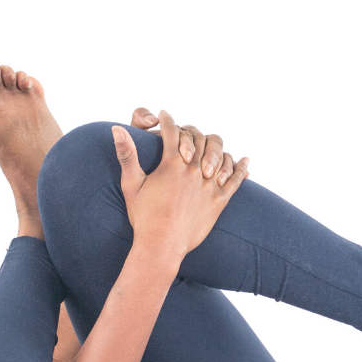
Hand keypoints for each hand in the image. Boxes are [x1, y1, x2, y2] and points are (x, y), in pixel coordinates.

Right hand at [111, 110, 248, 261]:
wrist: (161, 246)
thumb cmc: (144, 217)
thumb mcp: (131, 184)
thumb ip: (126, 154)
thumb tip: (115, 128)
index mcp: (172, 163)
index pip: (172, 131)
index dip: (166, 120)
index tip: (164, 115)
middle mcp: (194, 170)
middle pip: (199, 138)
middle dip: (190, 131)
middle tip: (184, 132)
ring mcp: (209, 185)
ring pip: (220, 154)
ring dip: (214, 147)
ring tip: (208, 146)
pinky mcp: (219, 200)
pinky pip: (236, 179)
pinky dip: (241, 168)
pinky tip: (245, 160)